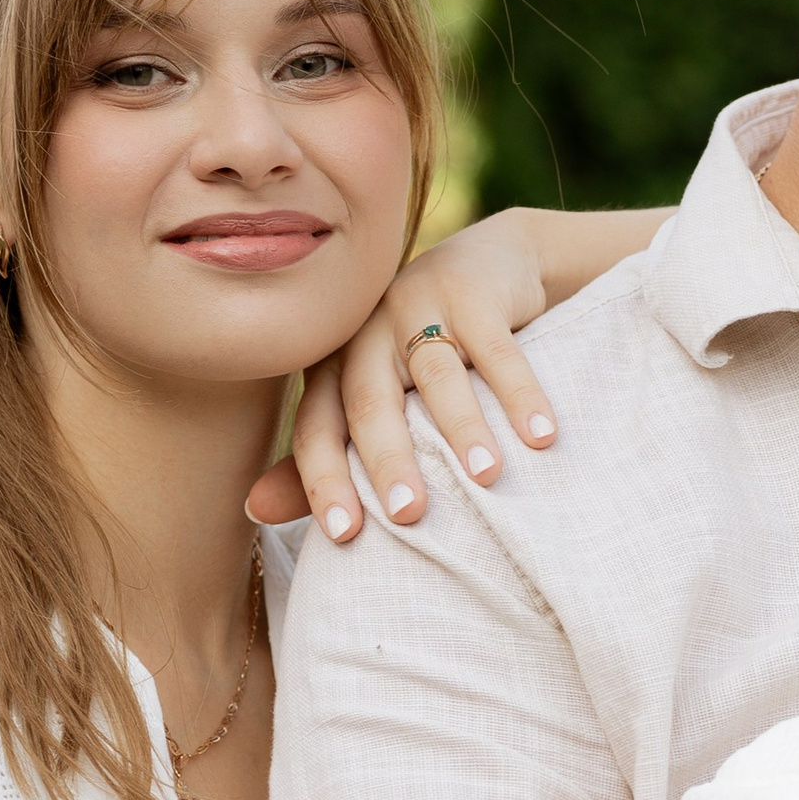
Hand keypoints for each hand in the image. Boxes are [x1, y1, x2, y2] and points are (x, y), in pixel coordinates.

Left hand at [249, 212, 562, 541]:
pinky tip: (543, 436)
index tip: (345, 536)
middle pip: (370, 402)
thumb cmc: (423, 351)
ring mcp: (418, 305)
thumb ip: (327, 452)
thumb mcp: (377, 396)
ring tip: (487, 478)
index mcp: (335, 366)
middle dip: (388, 460)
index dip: (323, 481)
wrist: (489, 264)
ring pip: (436, 374)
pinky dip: (521, 393)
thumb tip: (255, 512)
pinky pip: (498, 349)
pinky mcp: (473, 290)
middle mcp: (367, 334)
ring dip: (463, 427)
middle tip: (409, 514)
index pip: (318, 428)